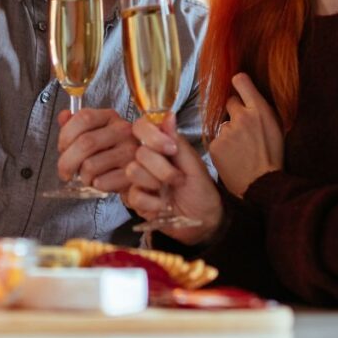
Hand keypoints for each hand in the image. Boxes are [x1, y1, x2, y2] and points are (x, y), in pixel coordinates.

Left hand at [56, 107, 137, 192]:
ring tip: (88, 176)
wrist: (137, 173)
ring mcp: (131, 152)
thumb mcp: (95, 133)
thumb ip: (76, 124)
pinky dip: (95, 186)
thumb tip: (63, 116)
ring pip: (90, 165)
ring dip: (82, 176)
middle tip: (64, 171)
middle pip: (85, 142)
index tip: (62, 148)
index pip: (84, 117)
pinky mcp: (132, 175)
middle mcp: (123, 131)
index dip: (66, 134)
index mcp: (111, 117)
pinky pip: (101, 182)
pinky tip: (101, 182)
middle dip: (66, 161)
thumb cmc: (111, 152)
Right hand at [126, 113, 223, 245]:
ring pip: (133, 171)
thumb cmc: (201, 190)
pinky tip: (163, 206)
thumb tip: (168, 115)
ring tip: (169, 192)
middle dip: (162, 168)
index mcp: (159, 145)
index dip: (151, 136)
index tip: (171, 150)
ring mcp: (137, 179)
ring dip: (156, 184)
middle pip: (139, 152)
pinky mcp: (134, 200)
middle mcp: (145, 159)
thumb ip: (177, 141)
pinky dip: (153, 203)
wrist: (204, 222)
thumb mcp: (194, 164)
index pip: (140, 127)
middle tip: (178, 179)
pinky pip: (133, 195)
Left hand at [208, 73, 283, 197]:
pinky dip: (222, 146)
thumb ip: (262, 109)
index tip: (238, 85)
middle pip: (230, 102)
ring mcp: (227, 131)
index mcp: (260, 110)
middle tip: (244, 129)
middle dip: (235, 112)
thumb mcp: (277, 126)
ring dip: (229, 131)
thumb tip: (250, 93)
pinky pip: (217, 138)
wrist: (262, 184)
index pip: (241, 80)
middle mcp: (242, 117)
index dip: (239, 83)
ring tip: (241, 148)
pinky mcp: (216, 145)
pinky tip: (233, 156)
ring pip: (223, 123)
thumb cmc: (273, 156)